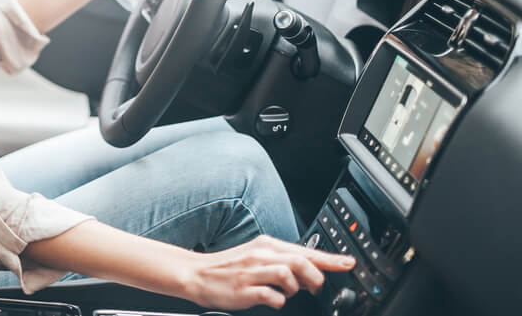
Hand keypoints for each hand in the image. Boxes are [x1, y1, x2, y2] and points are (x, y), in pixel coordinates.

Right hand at [180, 234, 356, 310]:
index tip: (348, 263)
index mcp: (265, 245)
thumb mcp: (256, 255)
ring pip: (288, 275)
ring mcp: (252, 272)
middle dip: (315, 276)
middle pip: (300, 260)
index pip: (304, 250)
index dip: (330, 259)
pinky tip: (274, 300)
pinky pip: (272, 296)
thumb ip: (281, 259)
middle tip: (316, 287)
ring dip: (296, 288)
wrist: (196, 274)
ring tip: (290, 293)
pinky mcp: (245, 290)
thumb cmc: (228, 267)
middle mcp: (260, 255)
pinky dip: (279, 301)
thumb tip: (308, 269)